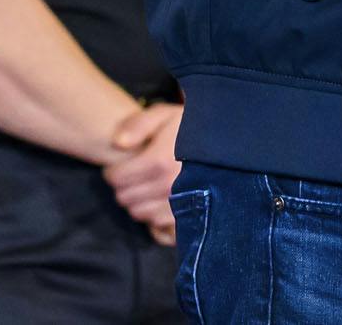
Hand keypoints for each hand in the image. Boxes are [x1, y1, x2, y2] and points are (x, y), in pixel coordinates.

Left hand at [104, 101, 182, 237]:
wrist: (229, 144)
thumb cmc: (192, 127)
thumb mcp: (165, 114)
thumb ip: (138, 125)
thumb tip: (118, 143)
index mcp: (158, 161)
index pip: (117, 178)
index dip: (113, 171)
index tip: (119, 165)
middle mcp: (167, 188)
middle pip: (125, 198)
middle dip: (123, 186)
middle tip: (132, 175)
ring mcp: (178, 206)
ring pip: (138, 213)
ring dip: (137, 201)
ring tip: (147, 186)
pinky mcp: (187, 218)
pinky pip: (156, 226)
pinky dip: (153, 215)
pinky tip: (160, 200)